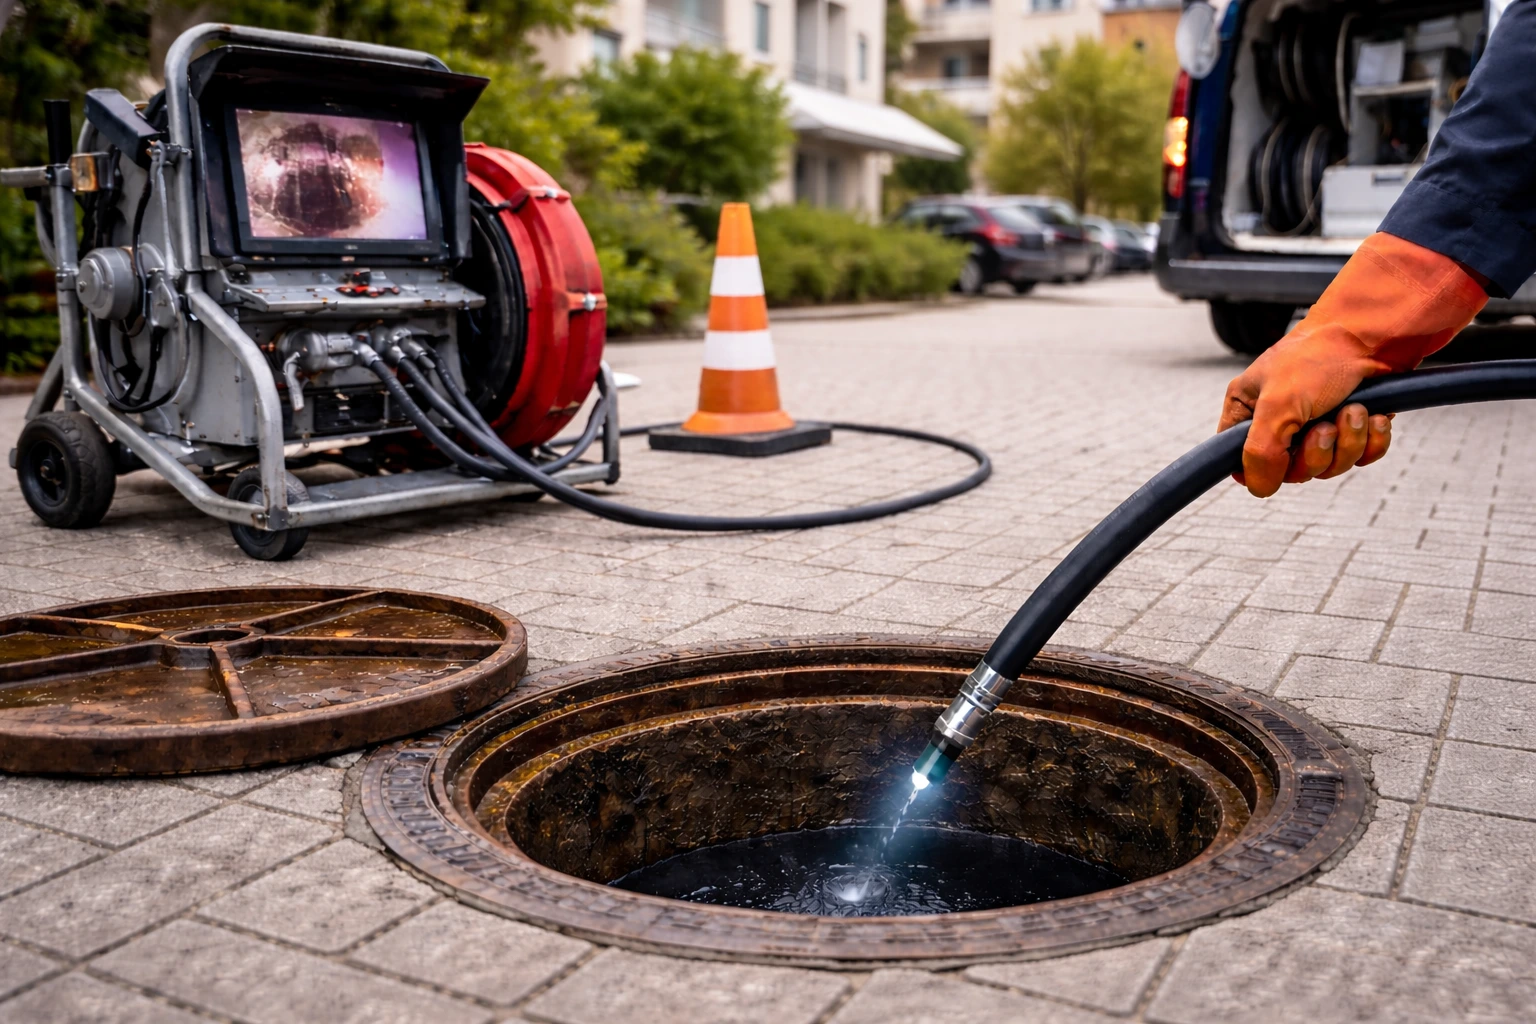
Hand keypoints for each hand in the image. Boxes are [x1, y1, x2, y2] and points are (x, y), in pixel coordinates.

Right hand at [1215, 233, 1486, 497]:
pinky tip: (1374, 415)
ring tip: (1354, 410)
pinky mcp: (1352, 427)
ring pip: (1329, 467)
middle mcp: (1279, 422)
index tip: (1283, 456)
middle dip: (1317, 452)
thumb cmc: (1320, 356)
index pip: (1240, 462)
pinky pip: (1361, 457)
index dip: (1263, 468)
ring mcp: (1318, 426)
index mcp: (1248, 411)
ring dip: (1348, 443)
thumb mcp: (1278, 404)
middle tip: (1325, 425)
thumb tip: (1260, 487)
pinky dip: (1371, 440)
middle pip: (1292, 472)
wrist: (1376, 333)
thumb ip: (1260, 451)